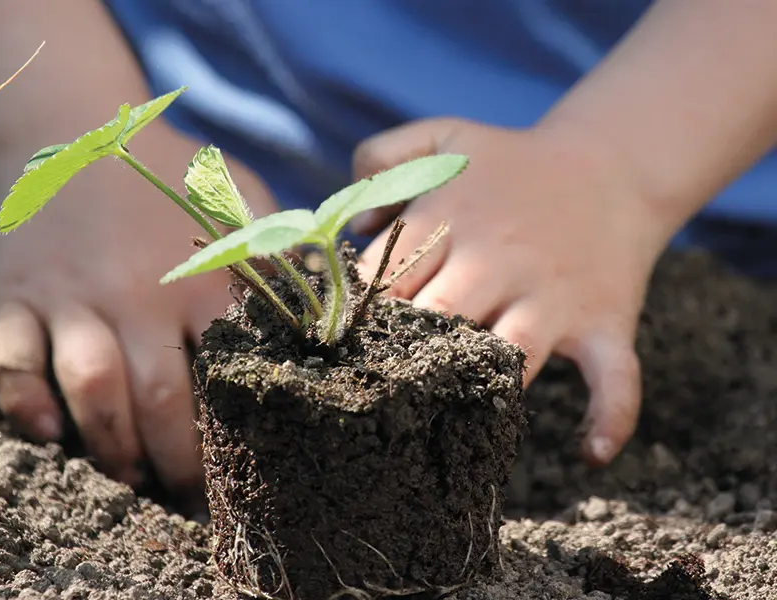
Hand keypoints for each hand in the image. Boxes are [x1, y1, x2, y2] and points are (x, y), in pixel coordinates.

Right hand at [0, 127, 277, 505]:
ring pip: (91, 389)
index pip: (226, 372)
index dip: (237, 434)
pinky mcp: (13, 295)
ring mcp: (70, 295)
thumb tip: (329, 298)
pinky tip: (47, 432)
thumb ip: (278, 248)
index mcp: (198, 277)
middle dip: (178, 463)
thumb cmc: (169, 173)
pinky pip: (6, 360)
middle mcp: (135, 292)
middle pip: (160, 398)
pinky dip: (21, 401)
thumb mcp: (237, 197)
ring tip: (132, 477)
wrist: (75, 126)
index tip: (246, 470)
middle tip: (190, 497)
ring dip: (112, 446)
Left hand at [352, 118, 671, 464]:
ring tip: (448, 418)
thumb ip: (381, 157)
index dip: (358, 315)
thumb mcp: (444, 137)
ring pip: (509, 355)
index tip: (339, 344)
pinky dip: (610, 417)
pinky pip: (615, 378)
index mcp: (452, 220)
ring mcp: (553, 296)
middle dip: (403, 353)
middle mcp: (499, 261)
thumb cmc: (513, 164)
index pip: (386, 279)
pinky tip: (590, 453)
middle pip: (436, 319)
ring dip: (479, 388)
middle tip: (376, 387)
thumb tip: (353, 227)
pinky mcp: (604, 322)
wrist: (612, 164)